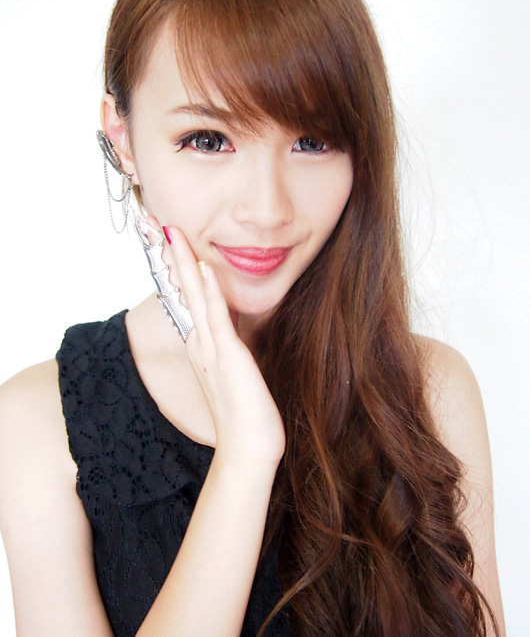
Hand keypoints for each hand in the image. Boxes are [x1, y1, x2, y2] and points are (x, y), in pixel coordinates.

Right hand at [158, 223, 285, 469]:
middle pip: (184, 292)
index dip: (178, 271)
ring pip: (195, 297)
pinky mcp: (229, 357)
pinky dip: (210, 291)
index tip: (170, 244)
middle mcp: (202, 345)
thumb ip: (232, 353)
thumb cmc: (245, 416)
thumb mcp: (236, 375)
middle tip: (158, 227)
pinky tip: (203, 268)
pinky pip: (217, 317)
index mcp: (203, 348)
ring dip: (183, 264)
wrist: (248, 450)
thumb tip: (237, 336)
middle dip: (172, 258)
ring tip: (172, 234)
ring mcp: (212, 350)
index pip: (188, 300)